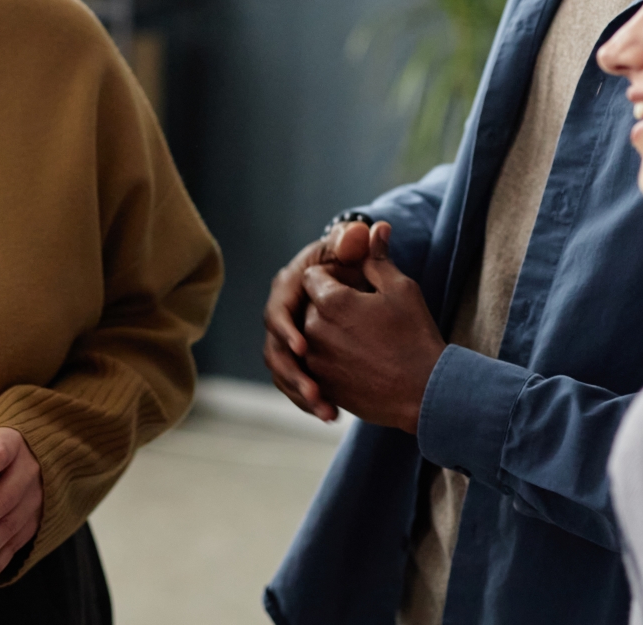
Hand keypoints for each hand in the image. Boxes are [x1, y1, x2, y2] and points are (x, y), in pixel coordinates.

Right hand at [263, 220, 380, 419]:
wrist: (356, 283)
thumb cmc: (353, 260)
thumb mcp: (356, 252)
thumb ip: (357, 243)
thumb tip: (367, 228)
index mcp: (289, 285)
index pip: (278, 310)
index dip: (287, 330)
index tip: (304, 347)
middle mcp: (282, 313)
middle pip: (275, 350)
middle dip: (293, 374)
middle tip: (315, 392)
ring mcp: (287, 339)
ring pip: (283, 372)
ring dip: (301, 393)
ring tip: (327, 410)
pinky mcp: (298, 359)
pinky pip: (294, 384)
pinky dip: (309, 401)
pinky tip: (333, 414)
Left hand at [300, 226, 444, 433]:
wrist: (424, 393)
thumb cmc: (415, 336)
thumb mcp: (401, 289)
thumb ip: (378, 258)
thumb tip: (374, 228)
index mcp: (330, 301)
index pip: (314, 276)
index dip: (334, 277)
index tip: (358, 287)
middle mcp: (314, 331)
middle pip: (310, 306)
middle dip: (331, 305)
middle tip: (365, 315)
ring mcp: (315, 362)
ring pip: (311, 336)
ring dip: (330, 333)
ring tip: (365, 340)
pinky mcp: (322, 386)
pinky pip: (316, 364)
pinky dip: (332, 359)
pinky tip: (361, 361)